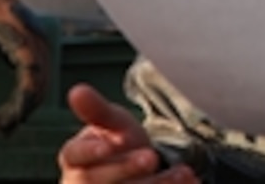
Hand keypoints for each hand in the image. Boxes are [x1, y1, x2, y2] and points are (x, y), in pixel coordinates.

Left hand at [0, 0, 49, 133]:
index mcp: (14, 24)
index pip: (30, 64)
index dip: (25, 94)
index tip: (10, 117)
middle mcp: (31, 29)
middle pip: (41, 71)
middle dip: (27, 103)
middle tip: (4, 128)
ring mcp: (33, 34)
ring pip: (43, 70)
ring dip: (31, 98)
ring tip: (9, 124)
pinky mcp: (29, 40)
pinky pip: (38, 66)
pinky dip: (31, 87)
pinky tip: (18, 105)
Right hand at [59, 83, 197, 182]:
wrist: (141, 167)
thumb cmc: (119, 142)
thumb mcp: (112, 122)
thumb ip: (96, 110)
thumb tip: (77, 90)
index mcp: (75, 159)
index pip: (74, 155)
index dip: (89, 152)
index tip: (106, 147)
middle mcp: (84, 183)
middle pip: (98, 179)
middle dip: (126, 168)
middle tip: (150, 157)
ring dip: (156, 183)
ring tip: (182, 172)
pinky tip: (189, 181)